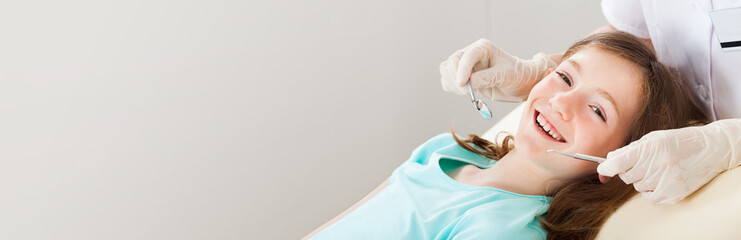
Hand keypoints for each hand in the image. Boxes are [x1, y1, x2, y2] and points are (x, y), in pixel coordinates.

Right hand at [439, 39, 555, 101]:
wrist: (519, 83)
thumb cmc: (516, 75)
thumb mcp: (505, 75)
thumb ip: (487, 78)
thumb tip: (468, 84)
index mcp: (483, 48)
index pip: (466, 56)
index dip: (462, 70)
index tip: (462, 86)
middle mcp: (471, 54)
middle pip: (452, 62)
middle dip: (456, 78)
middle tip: (467, 93)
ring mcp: (465, 64)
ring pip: (446, 70)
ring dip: (452, 83)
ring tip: (468, 92)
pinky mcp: (462, 76)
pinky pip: (447, 80)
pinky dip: (452, 88)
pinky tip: (465, 92)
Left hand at [597, 119, 740, 203]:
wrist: (711, 149)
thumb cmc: (679, 141)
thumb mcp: (654, 138)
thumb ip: (630, 149)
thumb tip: (608, 160)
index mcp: (650, 147)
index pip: (617, 163)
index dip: (606, 168)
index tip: (603, 170)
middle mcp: (658, 164)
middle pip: (626, 176)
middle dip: (628, 170)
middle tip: (642, 163)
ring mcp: (667, 180)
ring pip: (637, 186)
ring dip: (642, 179)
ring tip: (659, 168)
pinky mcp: (674, 193)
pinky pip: (649, 197)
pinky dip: (651, 191)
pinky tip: (662, 180)